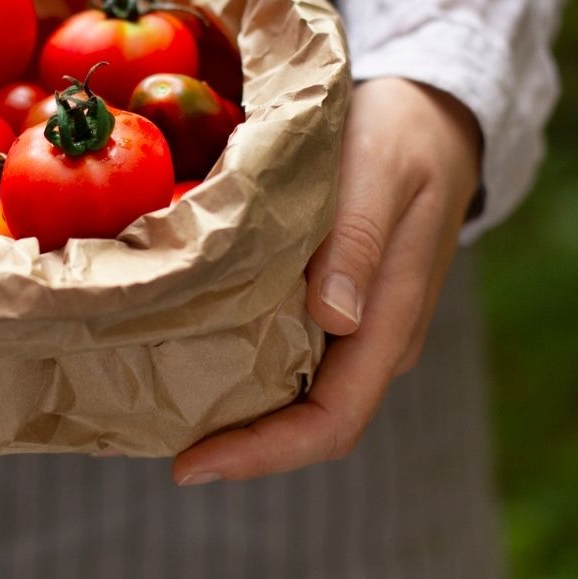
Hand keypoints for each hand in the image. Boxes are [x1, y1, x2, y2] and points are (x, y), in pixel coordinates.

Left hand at [171, 77, 481, 483]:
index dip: (263, 455)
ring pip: (291, 395)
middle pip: (304, 424)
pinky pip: (282, 355)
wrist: (428, 112)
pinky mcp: (331, 306)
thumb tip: (335, 319)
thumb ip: (357, 241)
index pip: (331, 422)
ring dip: (233, 411)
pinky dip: (236, 365)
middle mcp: (372, 342)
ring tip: (156, 404)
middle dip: (235, 445)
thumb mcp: (378, 171)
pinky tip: (185, 349)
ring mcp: (353, 328)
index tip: (189, 466)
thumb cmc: (399, 136)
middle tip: (150, 438)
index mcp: (390, 324)